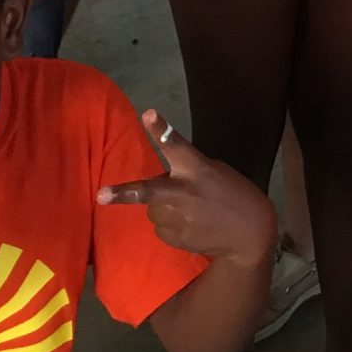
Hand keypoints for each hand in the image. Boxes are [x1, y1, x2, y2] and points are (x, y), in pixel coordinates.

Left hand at [98, 112, 275, 264]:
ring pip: (153, 208)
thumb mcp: (215, 173)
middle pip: (148, 191)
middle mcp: (184, 193)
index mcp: (198, 170)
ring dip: (164, 206)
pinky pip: (162, 226)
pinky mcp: (174, 239)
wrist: (250, 237)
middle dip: (123, 193)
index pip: (177, 146)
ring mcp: (178, 219)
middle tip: (101, 195)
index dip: (162, 130)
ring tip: (189, 211)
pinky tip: (192, 226)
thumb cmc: (236, 195)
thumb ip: (188, 173)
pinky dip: (172, 224)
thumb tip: (166, 182)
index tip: (148, 113)